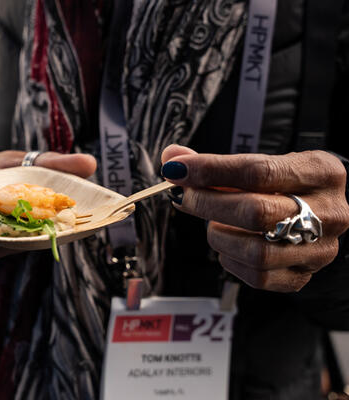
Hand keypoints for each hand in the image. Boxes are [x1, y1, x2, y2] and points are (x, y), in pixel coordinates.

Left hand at [161, 145, 348, 291]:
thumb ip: (216, 163)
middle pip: (256, 212)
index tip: (177, 170)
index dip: (211, 170)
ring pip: (256, 251)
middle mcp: (329, 212)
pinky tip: (228, 244)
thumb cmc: (286, 186)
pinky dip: (230, 260)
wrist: (320, 212)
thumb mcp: (264, 163)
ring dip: (220, 235)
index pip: (258, 171)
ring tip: (214, 222)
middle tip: (183, 197)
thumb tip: (172, 158)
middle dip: (207, 204)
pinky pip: (257, 277)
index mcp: (320, 173)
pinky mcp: (304, 275)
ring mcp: (319, 248)